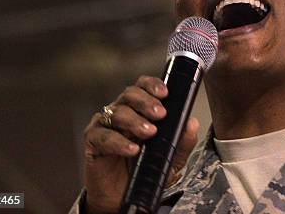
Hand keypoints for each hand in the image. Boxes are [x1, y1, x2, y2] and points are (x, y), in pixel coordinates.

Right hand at [82, 75, 198, 213]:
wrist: (124, 198)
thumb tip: (191, 123)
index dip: (152, 85)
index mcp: (139, 110)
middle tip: (160, 113)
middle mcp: (122, 113)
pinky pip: (102, 136)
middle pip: (129, 95)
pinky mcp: (93, 142)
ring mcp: (106, 126)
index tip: (165, 93)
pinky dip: (118, 142)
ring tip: (150, 132)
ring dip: (135, 120)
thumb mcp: (171, 157)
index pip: (143, 87)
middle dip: (146, 101)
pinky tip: (132, 149)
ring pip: (116, 113)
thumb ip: (183, 141)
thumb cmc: (145, 171)